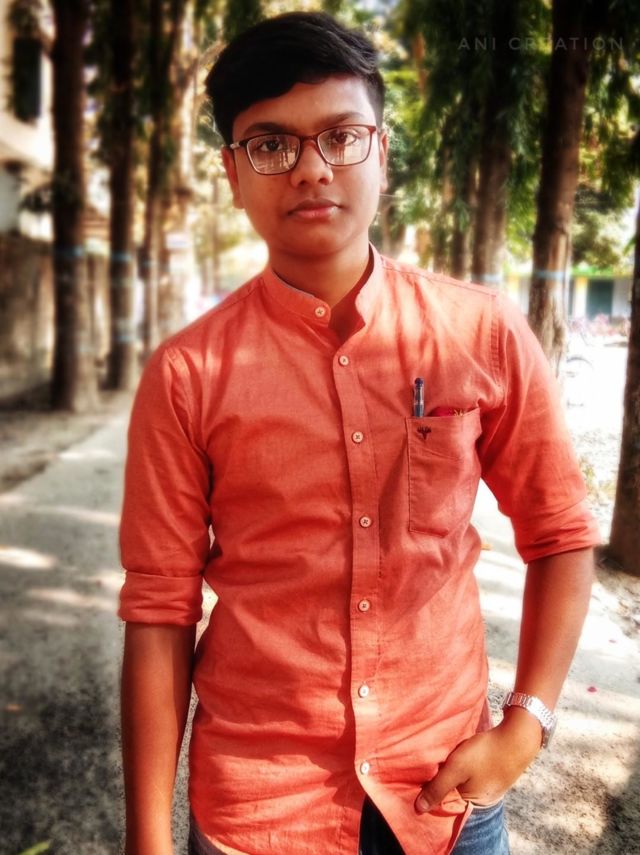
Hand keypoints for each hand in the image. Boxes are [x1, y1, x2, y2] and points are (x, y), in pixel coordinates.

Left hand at [414, 707, 541, 812]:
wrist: (518, 737)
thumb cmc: (486, 753)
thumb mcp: (457, 768)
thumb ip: (438, 788)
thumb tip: (418, 809)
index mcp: (472, 803)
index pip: (445, 804)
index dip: (431, 793)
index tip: (417, 783)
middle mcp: (482, 799)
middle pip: (454, 793)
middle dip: (441, 782)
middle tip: (428, 767)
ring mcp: (490, 787)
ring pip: (463, 782)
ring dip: (453, 772)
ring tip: (443, 760)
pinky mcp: (494, 773)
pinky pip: (473, 774)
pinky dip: (465, 767)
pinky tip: (461, 756)